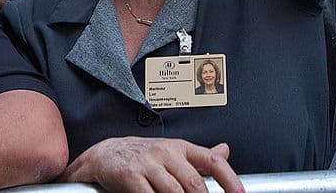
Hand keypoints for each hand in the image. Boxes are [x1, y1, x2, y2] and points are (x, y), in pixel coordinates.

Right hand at [62, 137, 241, 192]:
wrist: (105, 154)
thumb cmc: (143, 156)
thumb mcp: (172, 152)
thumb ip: (199, 157)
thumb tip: (226, 150)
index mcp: (180, 148)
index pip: (211, 160)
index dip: (229, 179)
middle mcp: (166, 152)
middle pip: (194, 183)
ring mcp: (148, 163)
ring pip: (174, 192)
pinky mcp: (130, 175)